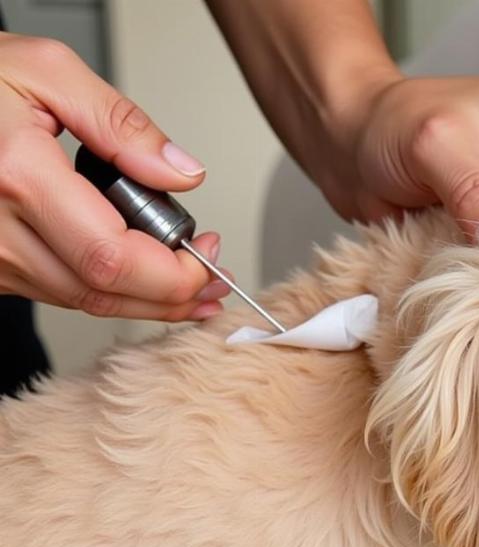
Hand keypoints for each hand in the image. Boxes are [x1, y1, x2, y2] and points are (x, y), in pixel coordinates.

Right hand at [0, 34, 229, 319]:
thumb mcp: (44, 70)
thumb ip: (122, 124)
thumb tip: (182, 174)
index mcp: (15, 177)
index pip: (112, 259)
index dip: (172, 274)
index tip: (209, 255)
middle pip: (105, 293)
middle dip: (174, 296)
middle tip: (216, 282)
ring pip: (86, 302)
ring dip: (149, 302)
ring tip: (196, 286)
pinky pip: (64, 292)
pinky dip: (114, 292)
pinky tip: (146, 281)